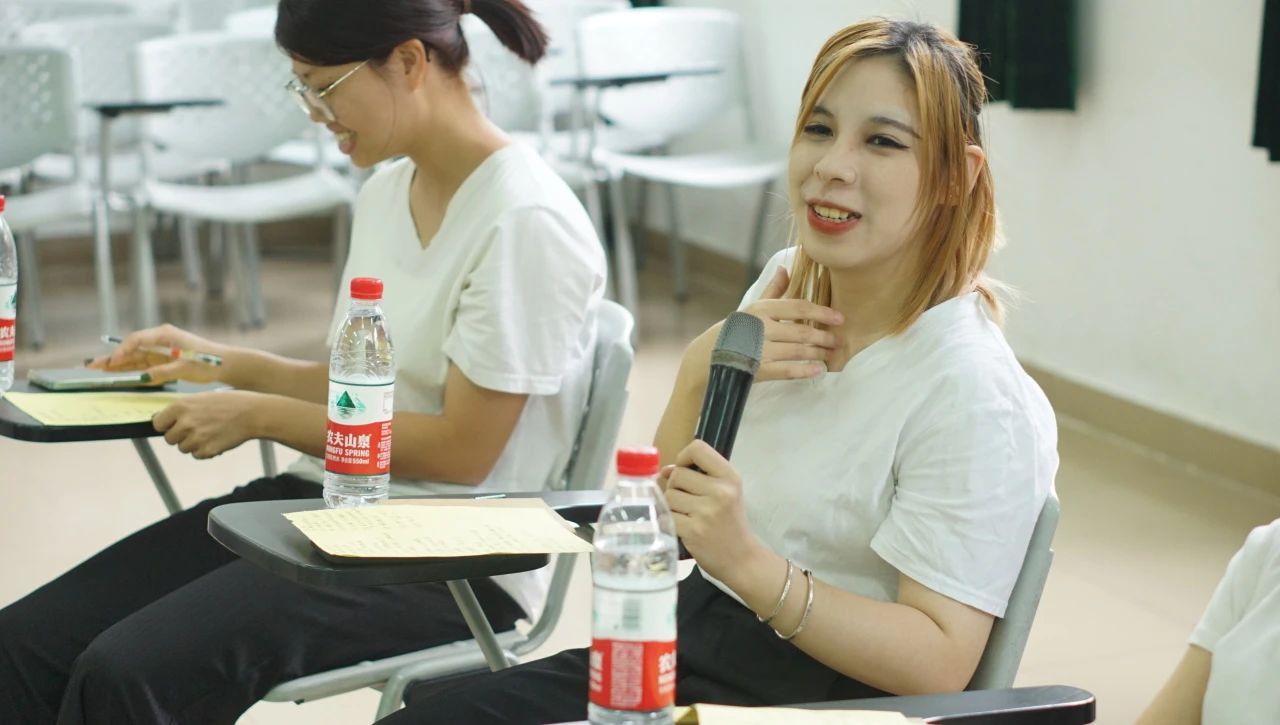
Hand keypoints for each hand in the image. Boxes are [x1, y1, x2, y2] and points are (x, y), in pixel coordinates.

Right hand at [87, 324, 227, 384]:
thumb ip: (164, 371)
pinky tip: (116, 372)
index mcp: (165, 335)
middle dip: (112, 357)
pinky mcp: (164, 360)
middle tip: (93, 365)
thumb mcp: (186, 366)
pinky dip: (130, 368)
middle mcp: (160, 340)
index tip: (113, 362)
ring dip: (117, 363)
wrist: (225, 364)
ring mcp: (161, 350)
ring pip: (134, 357)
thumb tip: (143, 378)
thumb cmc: (209, 361)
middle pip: (131, 348)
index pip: (137, 340)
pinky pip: (142, 364)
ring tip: (97, 369)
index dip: (122, 351)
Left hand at [152, 390, 261, 458]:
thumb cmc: (230, 403)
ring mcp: (195, 437)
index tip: (173, 426)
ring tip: (210, 433)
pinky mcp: (207, 450)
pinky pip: (197, 455)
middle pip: (169, 439)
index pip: (158, 423)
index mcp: (181, 406)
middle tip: (197, 429)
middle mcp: (185, 422)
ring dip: (193, 444)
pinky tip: (217, 439)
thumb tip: (166, 420)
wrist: (253, 413)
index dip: (166, 425)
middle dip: (180, 436)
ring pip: (183, 448)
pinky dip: (205, 450)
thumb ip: (183, 409)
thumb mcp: (202, 398)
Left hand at [661, 440, 762, 579]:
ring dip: (672, 505)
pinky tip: (684, 528)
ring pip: (669, 495)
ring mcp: (707, 511)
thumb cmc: (730, 522)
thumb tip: (665, 470)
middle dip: (676, 487)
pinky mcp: (694, 530)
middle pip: (677, 474)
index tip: (686, 471)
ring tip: (688, 515)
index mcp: (730, 476)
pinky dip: (670, 522)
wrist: (742, 558)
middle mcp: (721, 491)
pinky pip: (667, 516)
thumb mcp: (724, 492)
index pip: (697, 448)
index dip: (684, 458)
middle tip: (689, 501)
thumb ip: (696, 476)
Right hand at [742, 265, 843, 380]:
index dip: (821, 312)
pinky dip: (804, 371)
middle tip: (839, 341)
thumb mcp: (752, 307)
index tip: (840, 318)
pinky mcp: (757, 370)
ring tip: (831, 355)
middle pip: (801, 331)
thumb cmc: (736, 330)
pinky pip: (786, 371)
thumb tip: (785, 268)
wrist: (708, 356)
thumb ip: (773, 290)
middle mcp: (760, 328)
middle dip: (824, 337)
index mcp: (761, 309)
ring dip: (818, 353)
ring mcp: (759, 350)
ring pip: (797, 351)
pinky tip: (817, 370)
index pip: (797, 307)